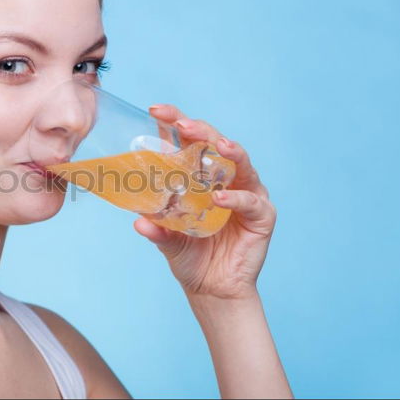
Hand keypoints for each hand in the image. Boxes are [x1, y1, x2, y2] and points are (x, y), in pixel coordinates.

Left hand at [134, 104, 276, 300]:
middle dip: (199, 130)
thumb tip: (138, 222)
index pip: (187, 142)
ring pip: (241, 164)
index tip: (155, 110)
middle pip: (215, 143)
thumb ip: (157, 229)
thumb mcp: (167, 240)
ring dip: (229, 152)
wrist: (211, 289)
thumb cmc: (189, 256)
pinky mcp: (262, 215)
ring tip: (217, 145)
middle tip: (182, 123)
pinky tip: (220, 198)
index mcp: (199, 176)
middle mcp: (224, 178)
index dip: (173, 123)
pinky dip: (236, 198)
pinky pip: (250, 201)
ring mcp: (245, 194)